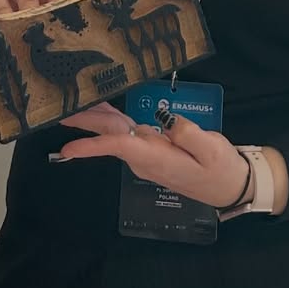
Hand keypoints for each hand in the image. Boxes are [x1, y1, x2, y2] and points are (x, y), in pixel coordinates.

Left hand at [55, 104, 271, 209]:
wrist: (229, 186)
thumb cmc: (220, 170)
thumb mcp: (211, 150)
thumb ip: (189, 133)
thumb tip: (168, 120)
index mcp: (155, 158)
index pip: (118, 146)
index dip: (92, 145)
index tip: (66, 150)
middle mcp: (145, 156)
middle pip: (110, 135)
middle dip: (85, 123)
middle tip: (59, 109)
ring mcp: (147, 153)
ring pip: (116, 131)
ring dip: (96, 116)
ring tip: (74, 101)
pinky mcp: (154, 148)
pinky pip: (127, 131)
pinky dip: (112, 117)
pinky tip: (102, 106)